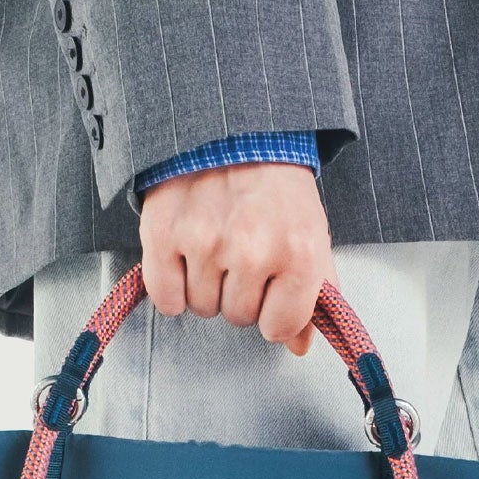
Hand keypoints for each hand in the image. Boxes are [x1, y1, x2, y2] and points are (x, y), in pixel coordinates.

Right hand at [139, 162, 334, 354]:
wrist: (232, 133)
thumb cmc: (275, 189)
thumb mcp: (310, 236)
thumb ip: (314, 295)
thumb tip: (299, 346)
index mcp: (298, 253)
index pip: (278, 327)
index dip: (273, 313)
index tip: (271, 287)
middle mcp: (253, 250)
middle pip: (238, 318)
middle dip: (240, 293)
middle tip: (241, 253)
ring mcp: (205, 243)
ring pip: (202, 309)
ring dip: (206, 286)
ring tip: (215, 245)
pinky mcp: (164, 235)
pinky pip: (166, 299)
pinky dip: (172, 285)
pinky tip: (186, 255)